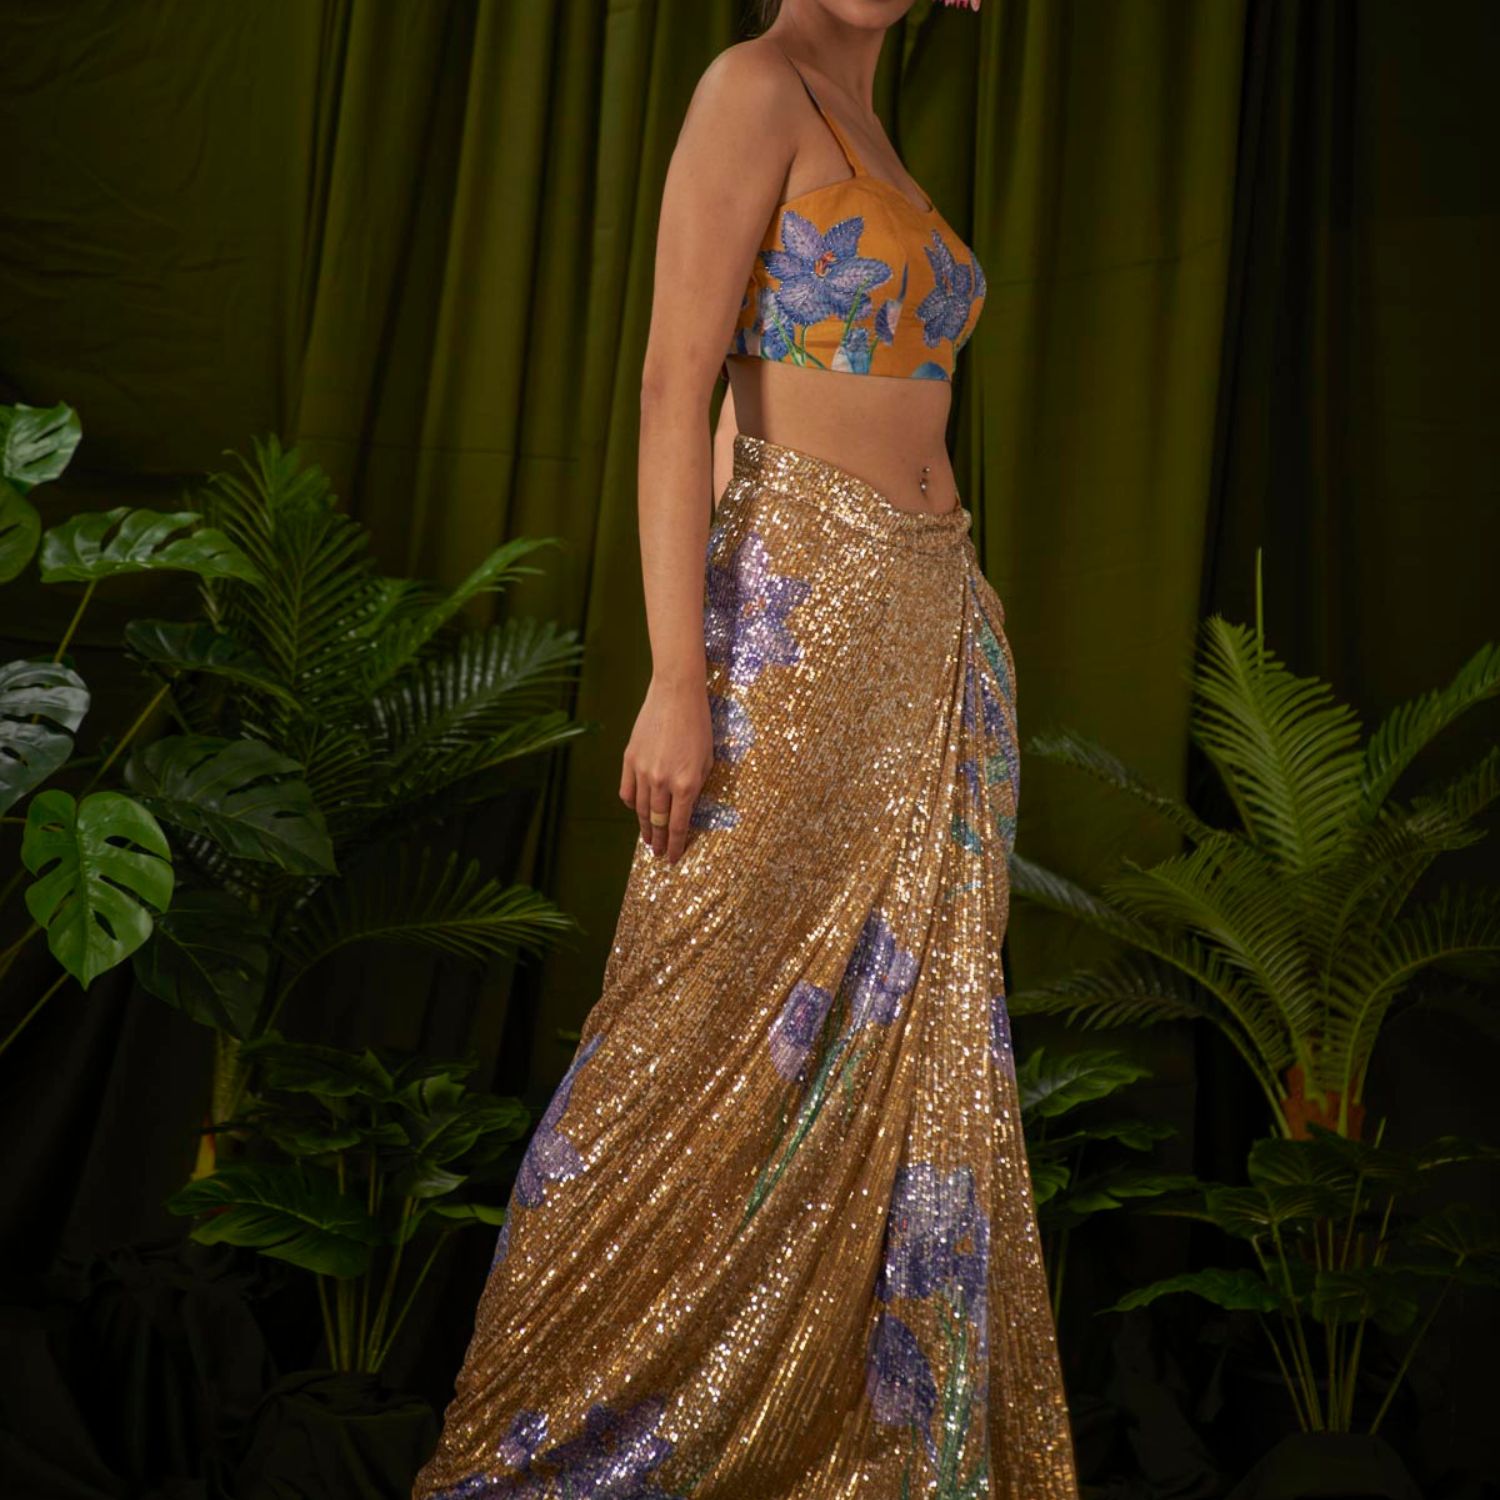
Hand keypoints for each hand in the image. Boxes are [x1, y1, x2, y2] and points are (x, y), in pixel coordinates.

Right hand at [619, 675, 713, 862]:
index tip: (672, 858)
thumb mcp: (707, 760)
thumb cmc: (699, 724)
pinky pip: (627, 790)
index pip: (677, 825)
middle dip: (658, 841)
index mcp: (687, 783)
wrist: (676, 694)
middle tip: (657, 853)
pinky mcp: (629, 758)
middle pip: (657, 821)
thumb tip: (685, 809)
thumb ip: (696, 787)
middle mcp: (662, 781)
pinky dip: (632, 804)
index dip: (674, 845)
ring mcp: (643, 770)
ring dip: (644, 826)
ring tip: (647, 839)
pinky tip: (637, 809)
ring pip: (641, 809)